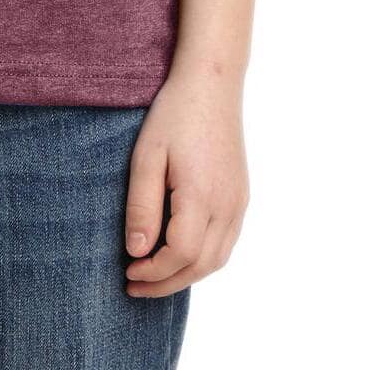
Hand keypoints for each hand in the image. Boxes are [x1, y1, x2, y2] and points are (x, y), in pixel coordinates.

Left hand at [122, 69, 248, 297]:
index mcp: (202, 196)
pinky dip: (203, 259)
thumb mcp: (147, 156)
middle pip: (201, 265)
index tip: (127, 272)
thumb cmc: (174, 114)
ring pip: (218, 259)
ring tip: (154, 275)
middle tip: (135, 285)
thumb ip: (142, 206)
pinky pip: (226, 242)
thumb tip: (137, 252)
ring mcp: (239, 202)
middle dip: (167, 283)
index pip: (180, 255)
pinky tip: (180, 253)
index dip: (153, 271)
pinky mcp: (241, 196)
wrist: (211, 84)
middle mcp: (227, 206)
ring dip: (186, 275)